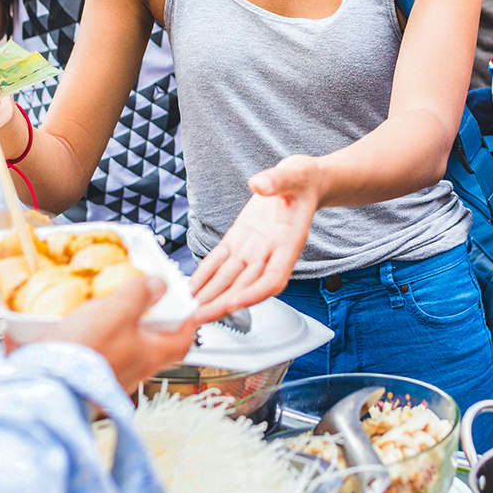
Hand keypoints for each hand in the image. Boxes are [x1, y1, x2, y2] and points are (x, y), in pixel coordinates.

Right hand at [20, 275, 205, 393]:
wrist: (44, 385)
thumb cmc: (86, 352)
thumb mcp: (117, 311)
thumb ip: (140, 295)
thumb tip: (158, 285)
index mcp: (150, 355)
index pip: (182, 341)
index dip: (186, 322)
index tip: (184, 307)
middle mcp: (133, 372)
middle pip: (151, 344)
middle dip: (147, 322)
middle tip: (139, 302)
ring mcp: (109, 378)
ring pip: (123, 350)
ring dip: (117, 330)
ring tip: (104, 310)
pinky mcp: (86, 380)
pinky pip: (97, 356)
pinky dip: (93, 340)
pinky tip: (78, 328)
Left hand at [190, 155, 321, 322]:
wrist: (300, 181)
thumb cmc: (303, 181)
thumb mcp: (295, 175)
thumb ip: (277, 181)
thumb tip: (260, 184)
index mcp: (288, 243)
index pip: (273, 277)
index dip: (254, 292)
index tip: (234, 302)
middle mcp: (270, 252)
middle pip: (246, 286)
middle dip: (222, 303)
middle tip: (199, 317)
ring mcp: (253, 249)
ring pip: (230, 279)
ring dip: (210, 295)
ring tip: (190, 309)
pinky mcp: (238, 240)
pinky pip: (220, 261)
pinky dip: (205, 274)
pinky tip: (191, 286)